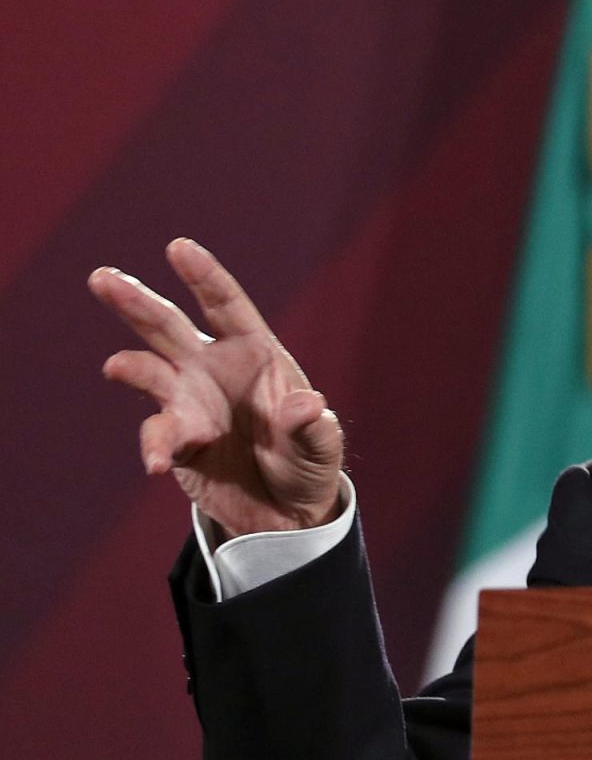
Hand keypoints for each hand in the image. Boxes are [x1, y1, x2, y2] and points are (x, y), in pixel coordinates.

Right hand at [89, 238, 343, 543]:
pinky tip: (157, 463)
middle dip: (137, 301)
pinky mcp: (175, 439)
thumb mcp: (321, 446)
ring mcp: (188, 401)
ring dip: (129, 366)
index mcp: (255, 353)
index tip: (178, 248)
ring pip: (147, 370)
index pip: (226, 306)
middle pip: (169, 326)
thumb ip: (312, 426)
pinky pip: (156, 435)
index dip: (204, 276)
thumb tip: (306, 405)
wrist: (284, 511)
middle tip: (103, 278)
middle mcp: (213, 368)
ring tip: (116, 368)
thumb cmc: (308, 463)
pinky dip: (154, 446)